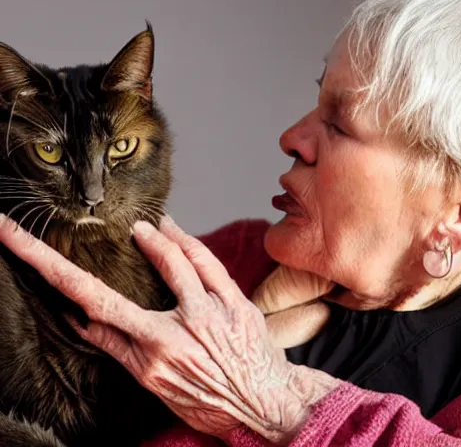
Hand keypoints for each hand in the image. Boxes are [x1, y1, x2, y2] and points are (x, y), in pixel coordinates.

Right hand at [0, 215, 338, 443]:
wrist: (267, 403)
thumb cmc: (211, 397)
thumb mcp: (157, 384)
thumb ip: (121, 348)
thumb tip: (85, 320)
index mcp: (149, 356)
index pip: (91, 310)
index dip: (50, 273)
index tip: (22, 243)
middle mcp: (173, 334)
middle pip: (112, 289)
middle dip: (72, 256)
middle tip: (66, 226)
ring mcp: (208, 314)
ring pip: (173, 261)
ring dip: (152, 237)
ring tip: (141, 226)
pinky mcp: (234, 301)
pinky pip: (208, 262)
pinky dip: (188, 242)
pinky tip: (174, 230)